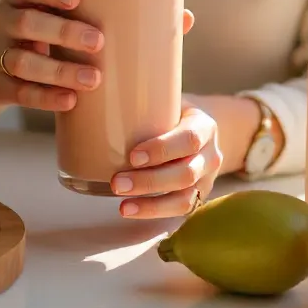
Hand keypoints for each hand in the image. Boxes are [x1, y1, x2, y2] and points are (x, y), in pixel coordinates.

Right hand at [0, 0, 103, 110]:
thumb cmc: (37, 32)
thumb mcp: (43, 13)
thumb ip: (72, 8)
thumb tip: (131, 10)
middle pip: (26, 23)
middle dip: (64, 32)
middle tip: (98, 41)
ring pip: (22, 62)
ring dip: (60, 71)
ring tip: (93, 79)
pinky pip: (19, 92)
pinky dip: (46, 97)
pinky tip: (70, 100)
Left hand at [111, 98, 222, 220]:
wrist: (203, 132)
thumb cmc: (175, 112)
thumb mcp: (169, 100)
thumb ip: (145, 101)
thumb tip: (97, 94)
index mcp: (205, 126)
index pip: (189, 139)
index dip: (162, 149)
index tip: (132, 155)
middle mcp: (210, 155)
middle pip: (186, 173)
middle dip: (150, 181)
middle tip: (117, 183)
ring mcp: (207, 180)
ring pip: (185, 199)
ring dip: (151, 204)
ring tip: (122, 205)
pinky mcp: (199, 197)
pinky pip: (180, 211)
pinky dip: (154, 212)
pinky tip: (131, 210)